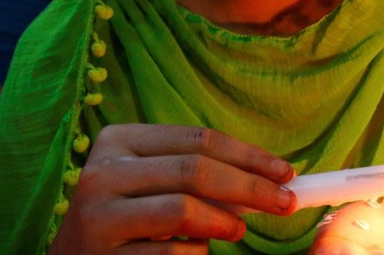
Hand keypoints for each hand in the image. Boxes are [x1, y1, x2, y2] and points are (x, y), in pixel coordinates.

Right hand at [50, 124, 295, 253]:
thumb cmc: (128, 217)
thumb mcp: (154, 182)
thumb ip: (198, 173)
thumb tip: (270, 177)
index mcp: (120, 140)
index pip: (198, 139)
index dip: (248, 155)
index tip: (286, 172)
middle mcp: (102, 172)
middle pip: (194, 170)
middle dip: (249, 187)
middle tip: (285, 202)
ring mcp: (97, 216)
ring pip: (181, 210)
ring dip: (223, 222)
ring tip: (239, 231)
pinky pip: (169, 253)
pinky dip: (194, 254)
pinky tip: (195, 253)